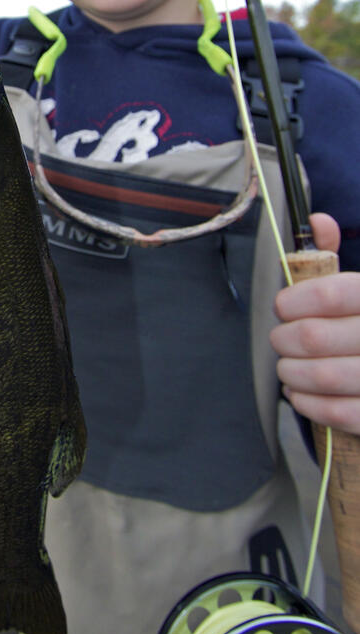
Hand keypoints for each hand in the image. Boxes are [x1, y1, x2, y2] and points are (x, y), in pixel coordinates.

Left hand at [272, 214, 359, 433]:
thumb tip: (317, 220)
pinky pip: (339, 413)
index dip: (295, 300)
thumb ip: (332, 256)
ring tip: (288, 367)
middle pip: (314, 337)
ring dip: (291, 372)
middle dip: (284, 339)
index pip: (332, 293)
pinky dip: (309, 403)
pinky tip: (301, 392)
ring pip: (322, 376)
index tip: (283, 306)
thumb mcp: (358, 288)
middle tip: (281, 339)